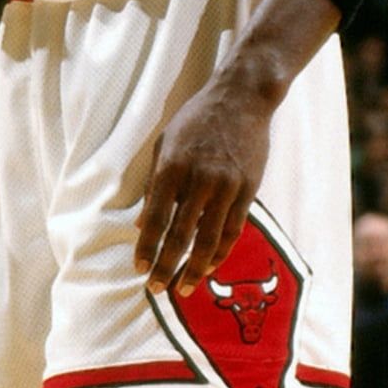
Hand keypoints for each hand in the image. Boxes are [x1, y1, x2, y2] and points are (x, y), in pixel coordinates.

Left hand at [136, 77, 270, 294]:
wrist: (241, 99)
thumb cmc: (196, 120)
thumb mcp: (165, 144)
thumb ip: (154, 185)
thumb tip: (144, 224)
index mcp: (172, 167)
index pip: (156, 218)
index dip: (147, 247)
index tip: (139, 268)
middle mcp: (199, 180)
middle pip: (181, 235)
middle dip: (167, 266)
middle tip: (156, 288)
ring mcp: (226, 187)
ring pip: (209, 239)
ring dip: (195, 268)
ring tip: (184, 287)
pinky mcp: (248, 190)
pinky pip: (232, 230)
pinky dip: (220, 252)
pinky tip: (210, 266)